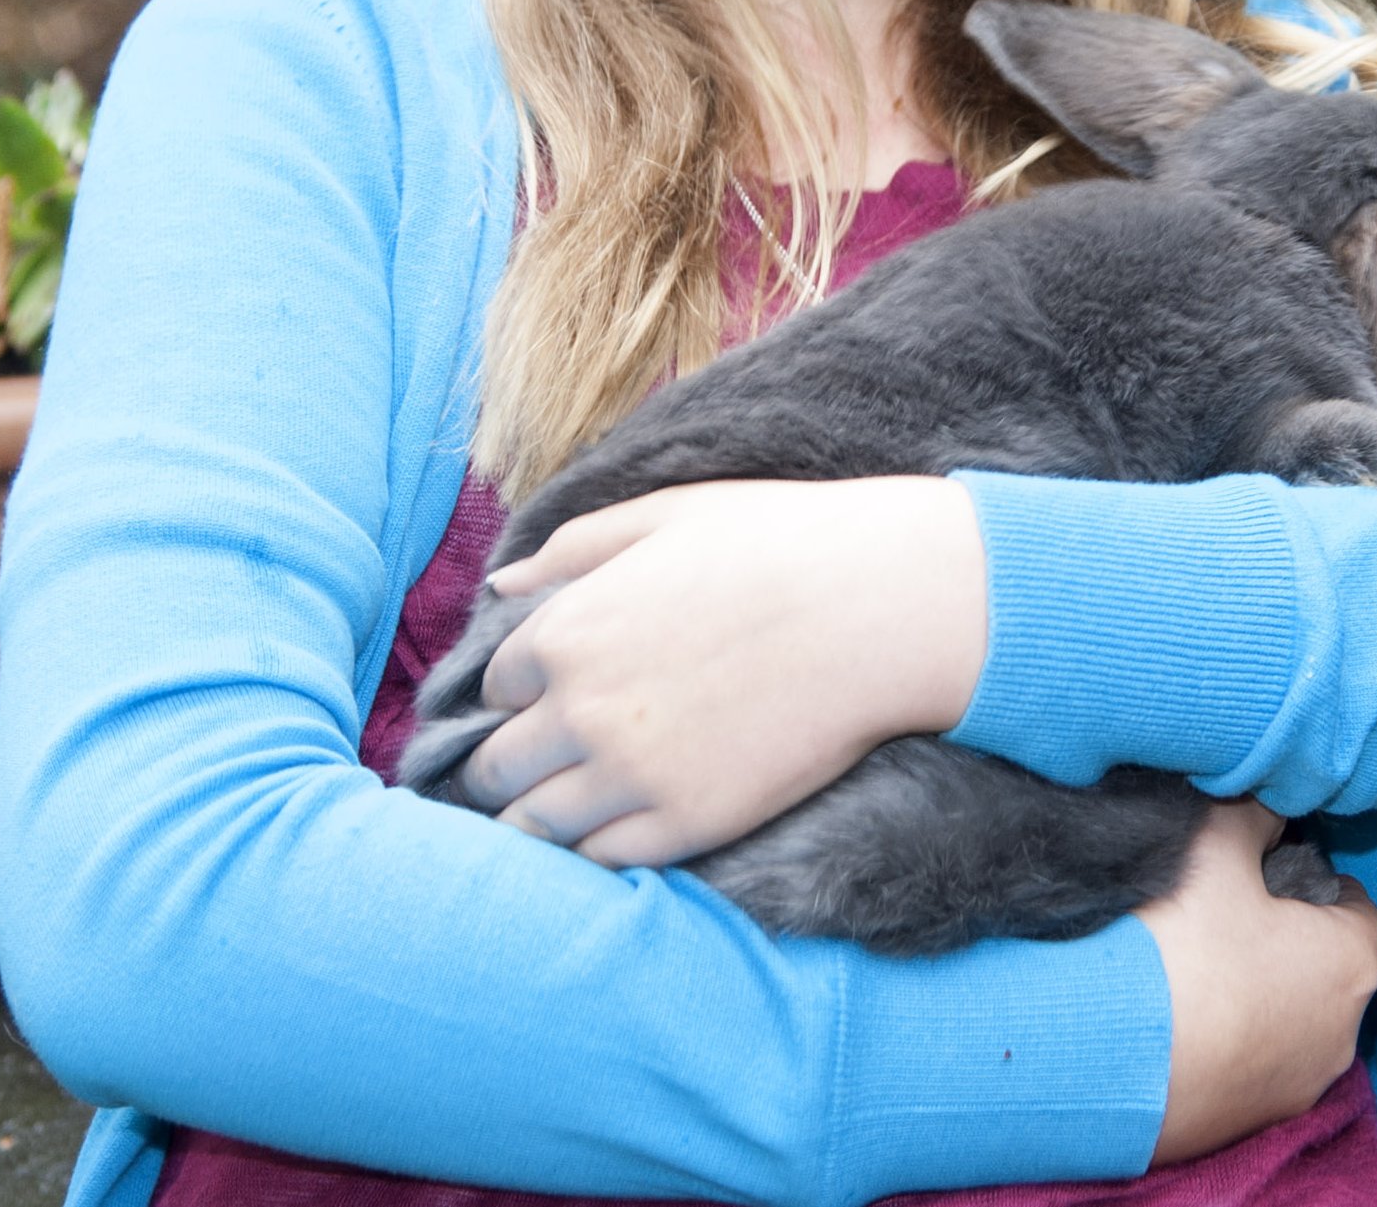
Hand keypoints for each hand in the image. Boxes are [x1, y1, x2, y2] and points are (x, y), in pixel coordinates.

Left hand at [458, 477, 987, 867]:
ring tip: (574, 803)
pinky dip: (597, 849)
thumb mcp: (669, 515)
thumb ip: (574, 547)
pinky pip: (601, 861)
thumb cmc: (783, 542)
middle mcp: (580, 711)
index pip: (494, 688)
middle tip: (546, 761)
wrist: (883, 605)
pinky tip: (623, 823)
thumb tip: (500, 584)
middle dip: (509, 764)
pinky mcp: (686, 823)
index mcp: (567, 630)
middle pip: (494, 770)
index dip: (523, 691)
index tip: (555, 693)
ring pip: (532, 829)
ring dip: (539, 817)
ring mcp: (631, 775)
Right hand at [1136, 802, 1376, 1166]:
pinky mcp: (1243, 1128)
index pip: (1359, 908)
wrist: (1097, 1062)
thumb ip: (1253, 815)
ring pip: (1288, 1021)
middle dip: (1285, 938)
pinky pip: (1247, 1067)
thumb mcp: (1213, 847)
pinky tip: (1172, 1017)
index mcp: (1350, 964)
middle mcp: (1340, 1037)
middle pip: (1325, 967)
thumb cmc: (1175, 949)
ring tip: (1189, 965)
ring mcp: (1292, 1091)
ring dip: (1254, 994)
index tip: (1271, 869)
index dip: (1316, 879)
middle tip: (1224, 912)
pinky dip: (1224, 1041)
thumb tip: (1267, 803)